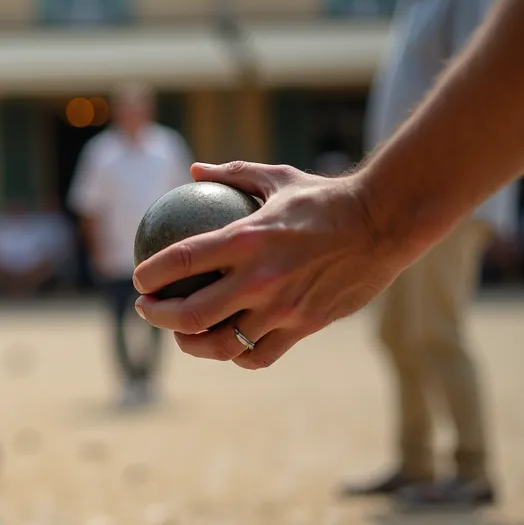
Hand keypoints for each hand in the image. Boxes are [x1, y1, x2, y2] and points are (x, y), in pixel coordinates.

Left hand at [132, 162, 411, 368]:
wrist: (385, 223)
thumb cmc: (327, 197)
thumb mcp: (277, 176)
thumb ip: (232, 173)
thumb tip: (194, 170)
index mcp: (248, 238)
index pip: (182, 260)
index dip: (151, 274)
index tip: (138, 278)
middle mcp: (261, 278)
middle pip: (192, 314)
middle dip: (158, 316)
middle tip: (147, 309)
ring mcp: (283, 307)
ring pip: (222, 344)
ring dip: (191, 344)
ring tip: (180, 335)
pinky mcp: (305, 326)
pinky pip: (259, 354)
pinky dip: (237, 354)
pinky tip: (227, 346)